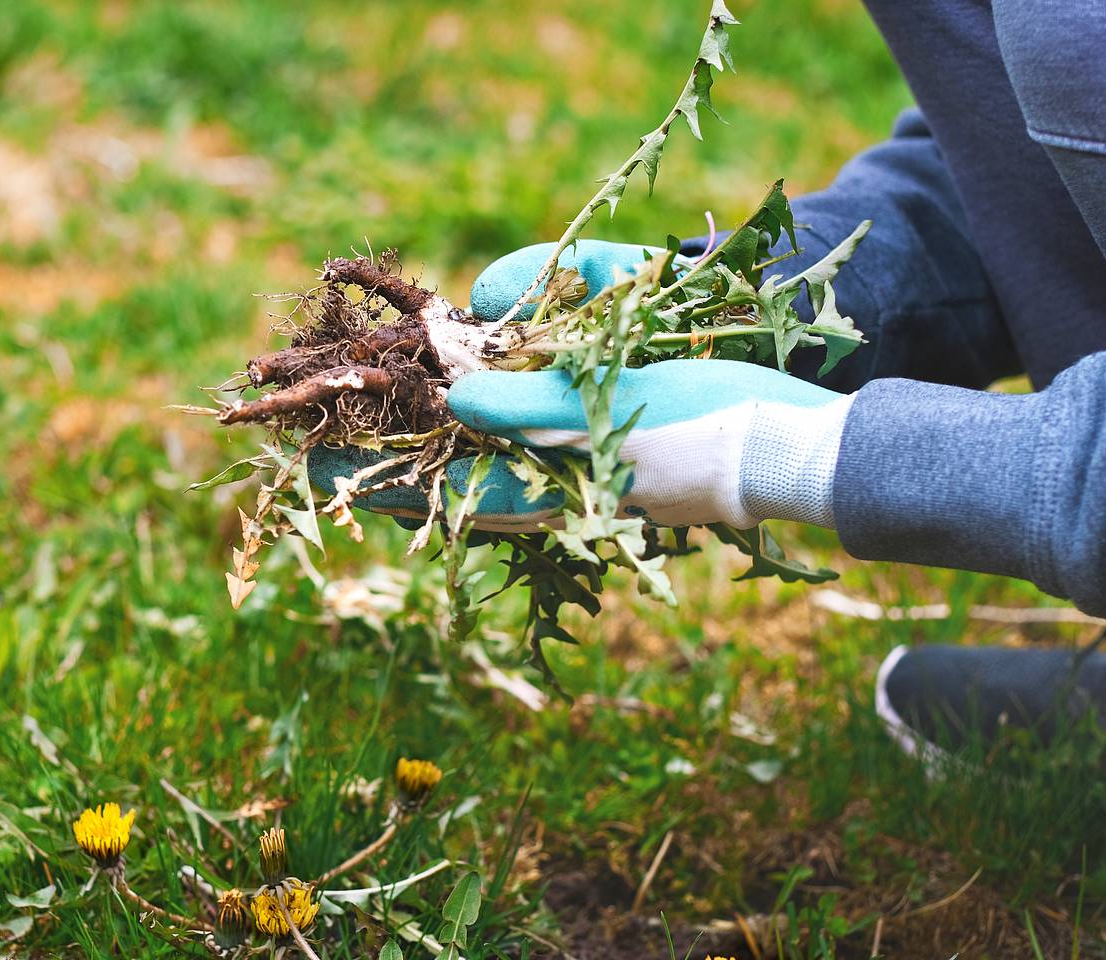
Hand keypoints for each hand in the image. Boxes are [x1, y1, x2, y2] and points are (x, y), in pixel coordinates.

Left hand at [310, 239, 853, 532]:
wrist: (791, 447)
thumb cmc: (710, 427)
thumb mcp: (617, 409)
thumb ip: (534, 404)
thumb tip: (458, 394)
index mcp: (551, 485)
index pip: (441, 485)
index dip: (378, 472)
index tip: (315, 457)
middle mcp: (553, 483)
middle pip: (451, 477)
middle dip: (392, 459)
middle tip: (326, 442)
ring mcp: (577, 469)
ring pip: (483, 460)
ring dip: (432, 444)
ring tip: (379, 427)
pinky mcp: (605, 446)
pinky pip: (526, 444)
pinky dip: (488, 428)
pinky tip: (469, 410)